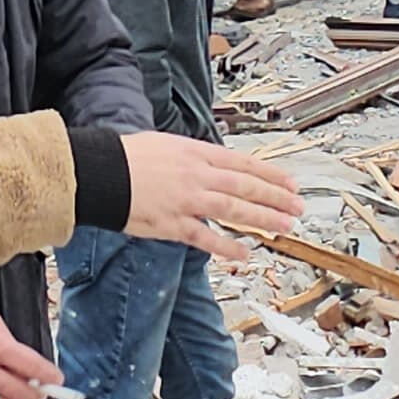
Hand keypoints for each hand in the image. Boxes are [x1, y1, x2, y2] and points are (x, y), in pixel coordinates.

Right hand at [116, 132, 302, 254]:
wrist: (101, 171)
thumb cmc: (128, 156)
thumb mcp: (168, 144)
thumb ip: (195, 157)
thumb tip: (216, 165)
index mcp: (197, 153)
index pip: (244, 164)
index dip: (271, 176)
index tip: (290, 184)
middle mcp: (197, 176)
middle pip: (246, 188)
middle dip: (276, 199)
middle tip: (298, 208)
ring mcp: (187, 201)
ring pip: (234, 212)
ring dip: (263, 220)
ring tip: (284, 228)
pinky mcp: (173, 224)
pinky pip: (207, 238)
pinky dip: (228, 248)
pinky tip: (245, 253)